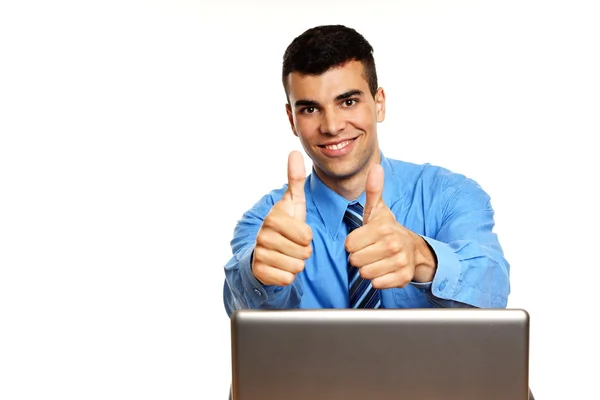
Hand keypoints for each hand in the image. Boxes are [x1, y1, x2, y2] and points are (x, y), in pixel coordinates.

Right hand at [252, 151, 312, 285]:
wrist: (265, 250)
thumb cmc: (284, 226)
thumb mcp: (292, 203)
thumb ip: (295, 179)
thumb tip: (294, 152)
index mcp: (273, 218)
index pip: (306, 236)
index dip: (307, 238)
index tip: (298, 233)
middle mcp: (262, 235)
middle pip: (303, 253)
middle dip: (302, 252)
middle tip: (292, 246)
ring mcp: (259, 254)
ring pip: (296, 267)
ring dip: (296, 264)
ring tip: (287, 255)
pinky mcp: (259, 272)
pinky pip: (287, 279)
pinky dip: (287, 276)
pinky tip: (280, 266)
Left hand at [345, 164, 436, 288]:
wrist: (414, 249)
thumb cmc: (388, 230)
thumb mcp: (378, 211)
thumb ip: (373, 191)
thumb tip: (376, 167)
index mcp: (382, 227)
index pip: (349, 244)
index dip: (353, 244)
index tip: (363, 240)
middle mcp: (393, 244)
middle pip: (355, 260)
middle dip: (359, 257)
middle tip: (370, 251)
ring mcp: (400, 262)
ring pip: (365, 273)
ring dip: (368, 269)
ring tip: (377, 260)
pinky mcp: (403, 277)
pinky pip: (377, 284)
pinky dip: (378, 280)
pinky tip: (384, 270)